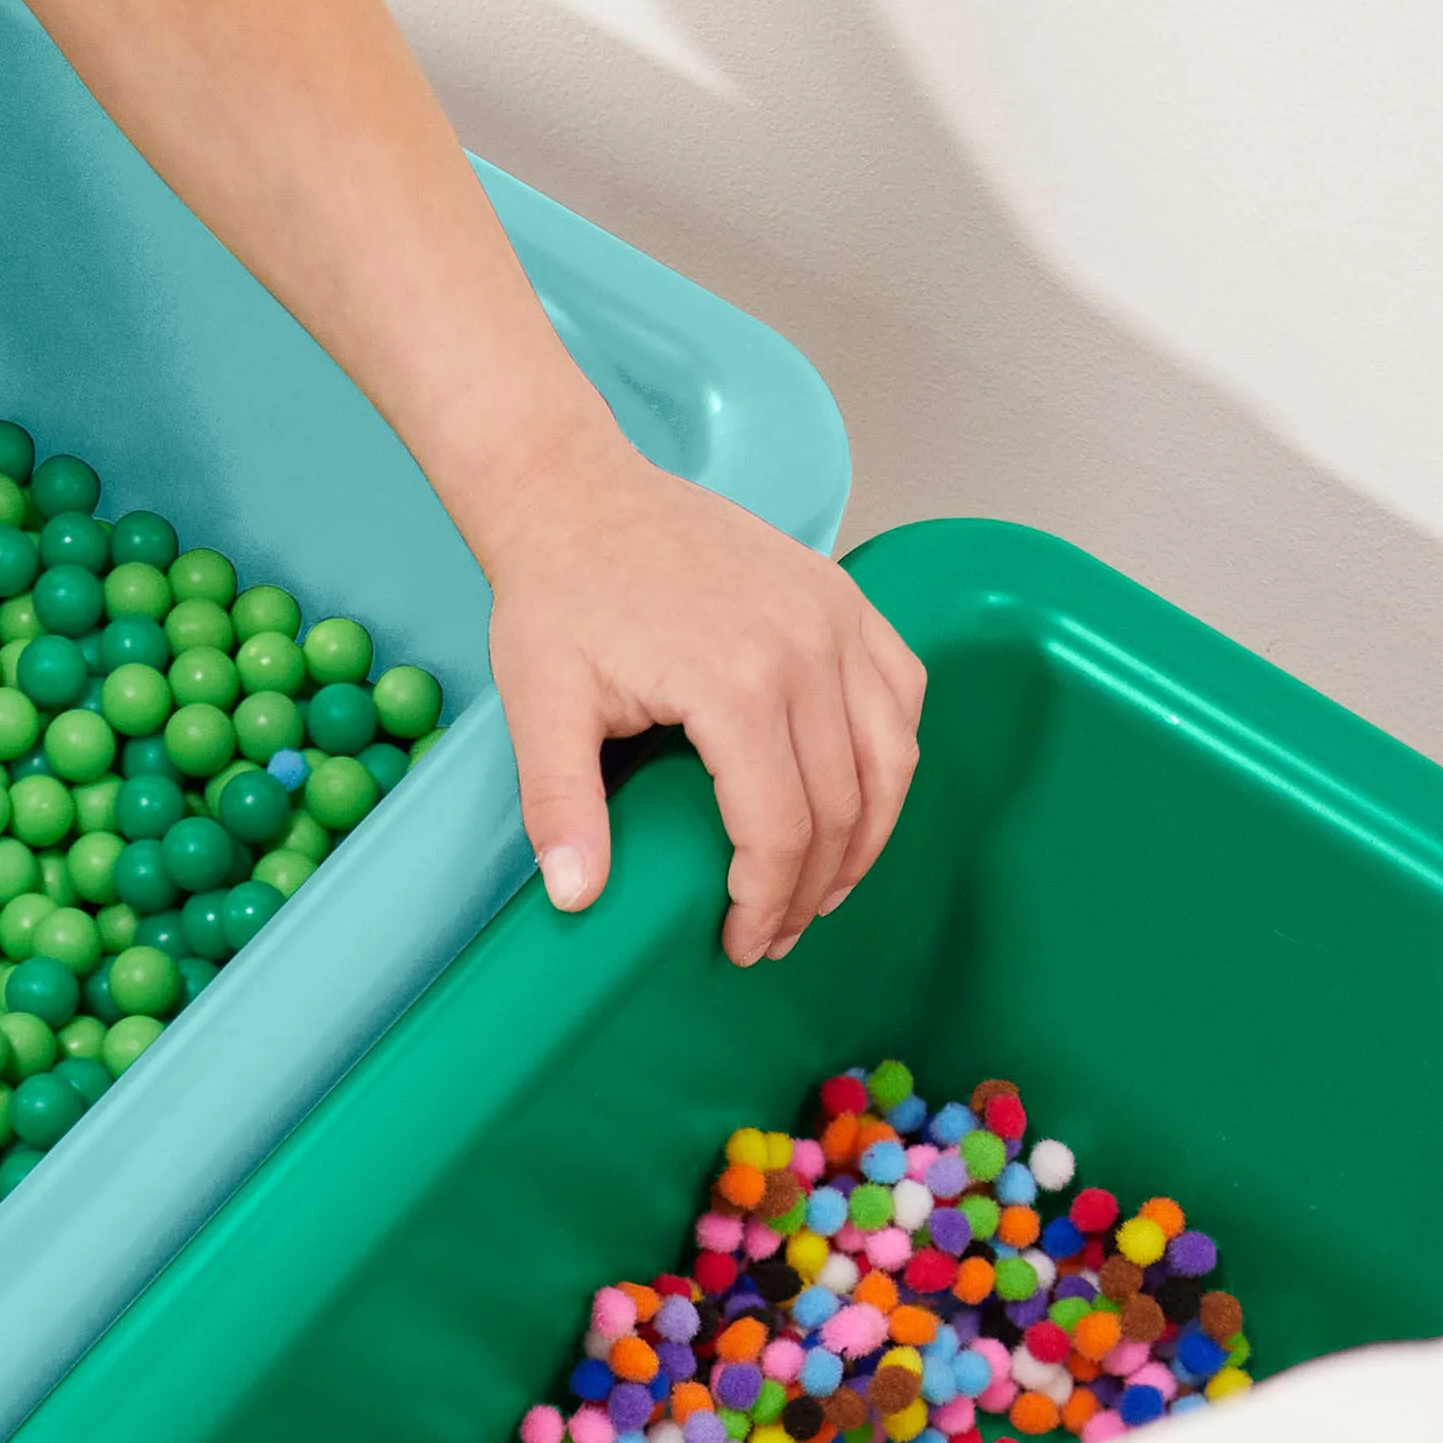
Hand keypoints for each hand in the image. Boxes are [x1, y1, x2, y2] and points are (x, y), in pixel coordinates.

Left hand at [477, 442, 924, 966]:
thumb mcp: (541, 709)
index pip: (781, 828)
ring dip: (866, 836)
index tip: (739, 944)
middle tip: (774, 936)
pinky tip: (858, 802)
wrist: (581, 498)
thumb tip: (574, 897)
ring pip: (890, 754)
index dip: (765, 901)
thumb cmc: (560, 599)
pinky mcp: (844, 597)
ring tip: (822, 889)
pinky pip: (901, 690)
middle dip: (812, 888)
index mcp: (739, 683)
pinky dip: (890, 757)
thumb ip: (561, 807)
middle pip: (842, 804)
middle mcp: (808, 647)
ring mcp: (836, 616)